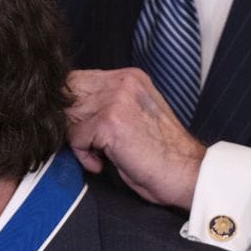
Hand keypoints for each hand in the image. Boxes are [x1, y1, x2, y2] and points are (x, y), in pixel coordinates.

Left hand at [65, 68, 205, 209]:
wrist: (185, 173)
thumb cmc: (157, 152)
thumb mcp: (130, 116)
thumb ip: (103, 104)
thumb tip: (64, 107)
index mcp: (129, 77)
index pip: (77, 80)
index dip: (69, 107)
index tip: (78, 128)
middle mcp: (123, 82)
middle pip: (69, 95)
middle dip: (70, 123)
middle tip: (87, 144)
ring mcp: (116, 99)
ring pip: (69, 116)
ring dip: (79, 140)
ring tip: (99, 153)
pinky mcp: (110, 121)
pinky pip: (75, 137)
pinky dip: (83, 155)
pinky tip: (101, 162)